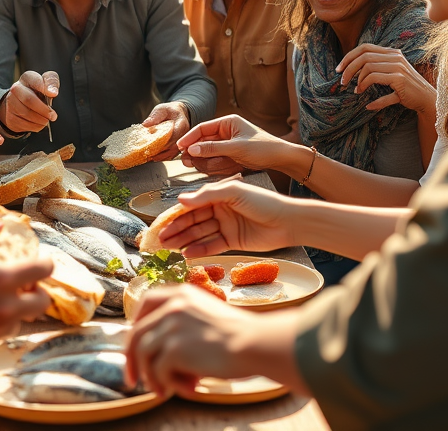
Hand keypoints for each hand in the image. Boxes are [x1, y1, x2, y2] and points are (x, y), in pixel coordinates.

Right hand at [0, 70, 58, 134]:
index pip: (36, 81)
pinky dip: (35, 126)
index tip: (54, 94)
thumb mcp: (47, 83)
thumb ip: (52, 83)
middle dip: (44, 110)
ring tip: (46, 120)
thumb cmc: (38, 92)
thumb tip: (53, 93)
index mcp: (27, 78)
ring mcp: (11, 103)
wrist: (22, 103)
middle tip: (53, 116)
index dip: (45, 87)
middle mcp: (16, 88)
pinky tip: (38, 123)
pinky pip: (24, 124)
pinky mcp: (10, 116)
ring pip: (27, 114)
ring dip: (41, 120)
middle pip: (29, 100)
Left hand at [126, 285, 300, 397]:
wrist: (256, 343)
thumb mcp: (206, 316)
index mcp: (181, 293)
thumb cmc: (239, 336)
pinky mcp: (175, 348)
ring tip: (163, 391)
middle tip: (133, 380)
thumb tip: (158, 356)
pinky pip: (159, 371)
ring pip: (144, 354)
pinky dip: (168, 384)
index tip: (135, 346)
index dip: (136, 326)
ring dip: (151, 377)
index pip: (145, 303)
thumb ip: (181, 325)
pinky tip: (187, 390)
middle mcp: (173, 305)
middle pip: (136, 333)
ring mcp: (172, 325)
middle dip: (131, 360)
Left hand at [142, 102, 190, 160]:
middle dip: (160, 151)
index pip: (174, 135)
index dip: (163, 141)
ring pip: (173, 153)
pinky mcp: (179, 148)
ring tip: (149, 158)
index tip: (152, 145)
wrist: (178, 114)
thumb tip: (146, 124)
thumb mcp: (161, 109)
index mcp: (182, 124)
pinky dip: (162, 157)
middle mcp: (185, 136)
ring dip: (161, 156)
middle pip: (173, 147)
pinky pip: (172, 155)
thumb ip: (155, 116)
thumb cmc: (170, 111)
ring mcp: (183, 143)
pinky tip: (153, 158)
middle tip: (148, 154)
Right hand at [157, 178, 294, 256]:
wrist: (287, 222)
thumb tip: (181, 200)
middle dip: (176, 230)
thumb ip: (207, 195)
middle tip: (159, 240)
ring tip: (168, 248)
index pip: (192, 205)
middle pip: (193, 221)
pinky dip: (199, 250)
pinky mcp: (232, 242)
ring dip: (184, 241)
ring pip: (200, 234)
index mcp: (218, 195)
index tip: (161, 223)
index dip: (175, 214)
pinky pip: (212, 246)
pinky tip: (187, 254)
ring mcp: (225, 226)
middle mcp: (220, 210)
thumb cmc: (264, 201)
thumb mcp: (234, 192)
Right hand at [176, 114, 288, 174]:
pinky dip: (211, 164)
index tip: (179, 147)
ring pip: (208, 151)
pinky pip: (216, 159)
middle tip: (185, 160)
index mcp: (228, 122)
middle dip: (194, 151)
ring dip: (202, 159)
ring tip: (193, 165)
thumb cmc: (263, 148)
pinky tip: (206, 168)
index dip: (189, 137)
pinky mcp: (232, 154)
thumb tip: (192, 149)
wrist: (282, 159)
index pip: (203, 128)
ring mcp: (229, 143)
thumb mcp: (236, 148)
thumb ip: (213, 148)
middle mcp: (227, 131)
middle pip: (203, 140)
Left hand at [337, 44, 435, 114]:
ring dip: (358, 82)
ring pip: (368, 68)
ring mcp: (398, 67)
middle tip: (342, 82)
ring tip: (356, 91)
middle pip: (363, 57)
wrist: (427, 99)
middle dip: (349, 70)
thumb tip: (350, 70)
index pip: (364, 48)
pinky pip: (375, 81)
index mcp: (391, 53)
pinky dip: (368, 91)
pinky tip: (368, 104)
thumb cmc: (405, 88)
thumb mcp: (390, 74)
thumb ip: (376, 68)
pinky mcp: (400, 79)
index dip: (348, 57)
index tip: (339, 69)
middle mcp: (395, 57)